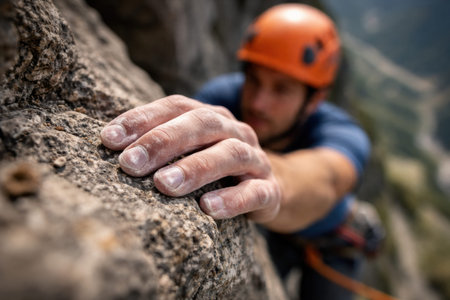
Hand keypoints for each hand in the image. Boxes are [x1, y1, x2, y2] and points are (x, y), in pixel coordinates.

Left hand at [100, 95, 280, 221]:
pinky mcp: (269, 190)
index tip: (109, 139)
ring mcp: (255, 159)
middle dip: (164, 141)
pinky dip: (232, 199)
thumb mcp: (191, 148)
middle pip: (202, 124)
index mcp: (211, 116)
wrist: (267, 187)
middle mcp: (234, 131)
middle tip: (131, 163)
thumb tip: (110, 143)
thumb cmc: (215, 166)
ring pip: (230, 155)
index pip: (176, 106)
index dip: (143, 118)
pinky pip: (254, 192)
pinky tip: (207, 209)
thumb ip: (161, 143)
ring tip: (164, 185)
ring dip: (196, 167)